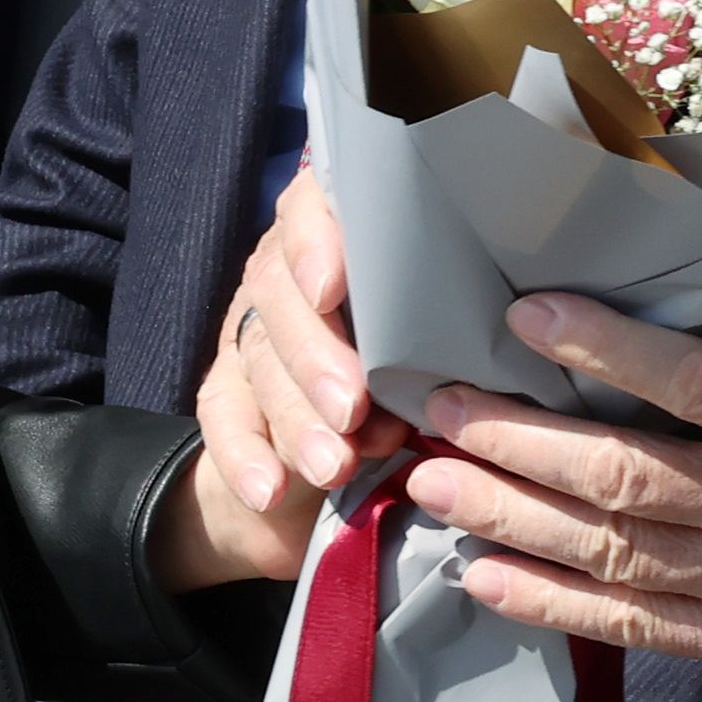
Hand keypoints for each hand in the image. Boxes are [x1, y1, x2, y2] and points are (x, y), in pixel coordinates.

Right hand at [196, 167, 418, 533]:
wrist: (349, 445)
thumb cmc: (429, 369)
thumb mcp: (441, 342)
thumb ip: (441, 331)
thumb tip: (479, 358)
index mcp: (341, 238)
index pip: (311, 212)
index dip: (315, 245)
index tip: (330, 292)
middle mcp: (287, 275)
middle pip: (280, 296)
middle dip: (315, 357)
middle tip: (351, 410)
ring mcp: (251, 332)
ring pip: (258, 360)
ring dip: (294, 417)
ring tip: (330, 466)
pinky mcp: (228, 391)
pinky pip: (222, 417)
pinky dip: (244, 456)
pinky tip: (268, 490)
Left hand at [405, 294, 701, 701]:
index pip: (696, 380)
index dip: (604, 347)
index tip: (523, 315)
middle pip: (622, 476)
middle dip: (515, 442)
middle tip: (434, 409)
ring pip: (614, 554)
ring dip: (511, 521)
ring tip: (428, 489)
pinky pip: (643, 631)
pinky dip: (558, 608)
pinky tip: (488, 583)